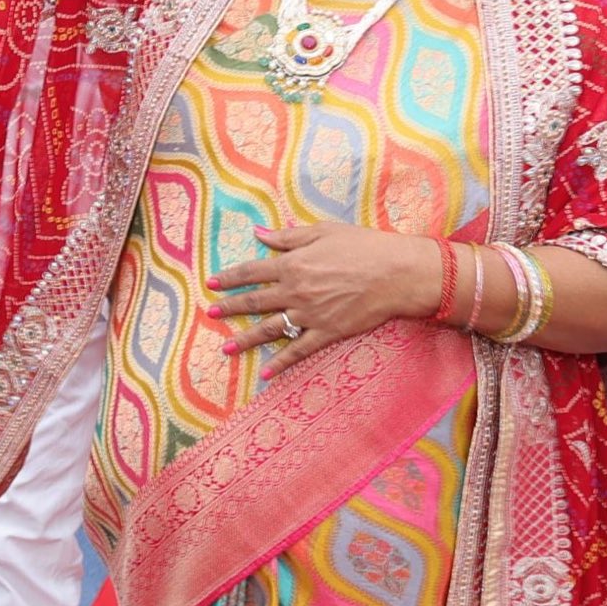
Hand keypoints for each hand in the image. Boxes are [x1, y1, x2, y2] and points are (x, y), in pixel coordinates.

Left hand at [202, 221, 440, 355]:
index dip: (230, 277)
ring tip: (226, 347)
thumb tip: (258, 233)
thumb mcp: (323, 232)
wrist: (396, 273)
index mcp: (293, 263)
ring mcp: (309, 314)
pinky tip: (265, 374)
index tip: (212, 283)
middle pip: (255, 301)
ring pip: (269, 328)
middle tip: (210, 313)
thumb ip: (287, 237)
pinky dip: (281, 363)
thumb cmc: (363, 246)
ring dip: (245, 338)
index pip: (252, 271)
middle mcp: (295, 290)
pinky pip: (298, 350)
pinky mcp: (327, 332)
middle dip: (230, 307)